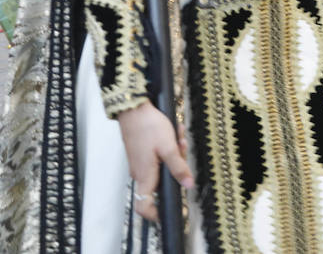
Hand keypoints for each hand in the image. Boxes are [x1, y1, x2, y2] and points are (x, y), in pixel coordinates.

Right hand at [116, 101, 193, 222]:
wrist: (133, 109)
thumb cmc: (148, 127)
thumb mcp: (169, 147)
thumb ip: (179, 168)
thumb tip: (188, 186)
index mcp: (145, 175)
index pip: (144, 206)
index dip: (155, 214)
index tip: (170, 212)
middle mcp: (140, 173)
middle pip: (161, 183)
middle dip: (177, 168)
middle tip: (182, 148)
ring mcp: (140, 164)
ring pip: (162, 167)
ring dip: (175, 154)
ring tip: (178, 137)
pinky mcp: (142, 155)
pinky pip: (159, 158)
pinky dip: (168, 148)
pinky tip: (174, 133)